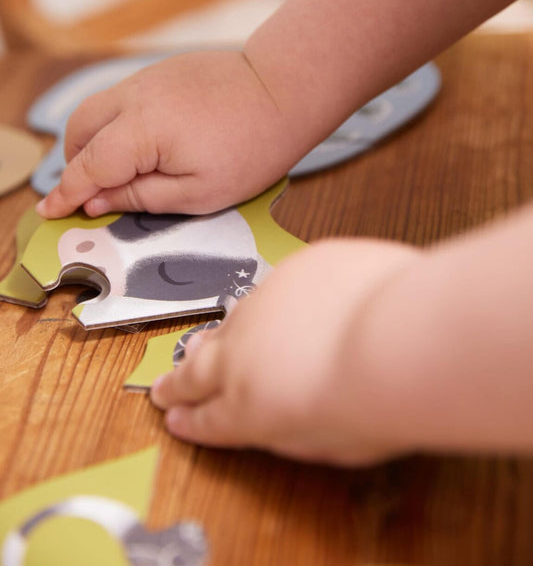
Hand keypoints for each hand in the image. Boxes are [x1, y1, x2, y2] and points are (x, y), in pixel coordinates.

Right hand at [37, 51, 298, 217]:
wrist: (283, 91)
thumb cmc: (252, 149)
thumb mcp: (199, 194)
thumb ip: (140, 198)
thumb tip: (95, 201)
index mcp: (143, 129)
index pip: (89, 165)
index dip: (66, 192)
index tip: (51, 211)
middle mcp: (136, 96)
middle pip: (80, 129)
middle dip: (75, 163)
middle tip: (91, 192)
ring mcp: (147, 78)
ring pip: (97, 109)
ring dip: (93, 141)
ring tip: (117, 171)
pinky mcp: (160, 71)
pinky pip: (121, 98)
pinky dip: (115, 123)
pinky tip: (141, 143)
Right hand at [150, 238, 419, 465]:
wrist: (397, 338)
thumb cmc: (374, 403)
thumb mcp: (325, 443)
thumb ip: (290, 429)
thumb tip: (281, 417)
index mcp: (246, 405)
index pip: (207, 419)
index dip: (189, 421)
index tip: (175, 418)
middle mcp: (244, 351)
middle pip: (198, 369)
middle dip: (178, 382)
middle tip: (164, 388)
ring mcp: (264, 303)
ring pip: (231, 321)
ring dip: (220, 338)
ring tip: (209, 345)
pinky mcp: (295, 267)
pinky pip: (275, 288)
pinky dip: (272, 304)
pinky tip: (281, 308)